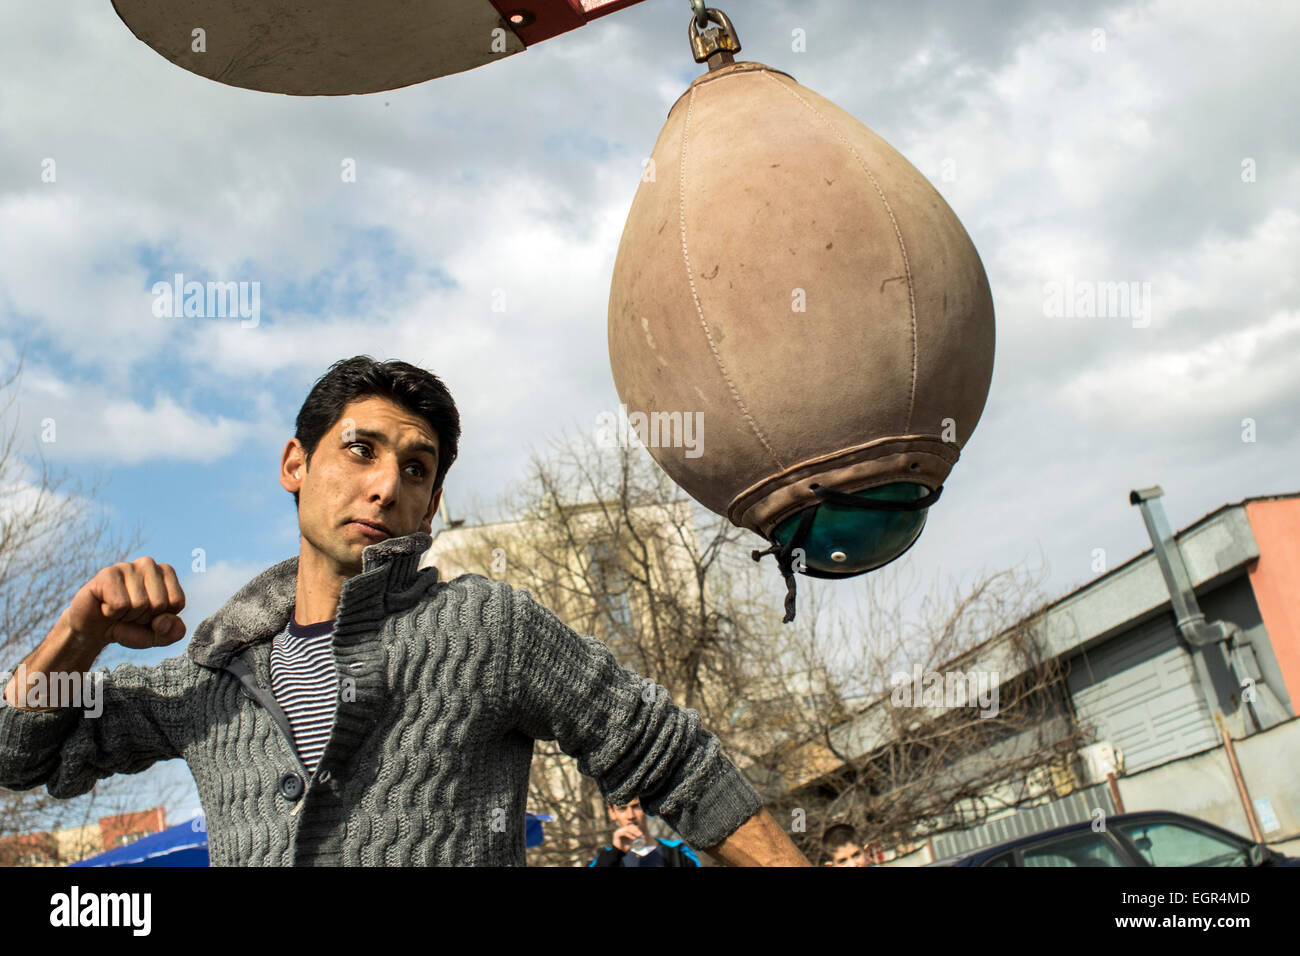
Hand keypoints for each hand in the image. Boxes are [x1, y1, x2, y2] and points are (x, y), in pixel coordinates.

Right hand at [65, 557, 186, 650]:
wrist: (93, 629)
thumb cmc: (129, 626)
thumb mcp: (156, 636)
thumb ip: (172, 632)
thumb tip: (165, 622)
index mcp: (166, 573)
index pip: (177, 602)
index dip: (161, 617)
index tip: (148, 614)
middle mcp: (148, 564)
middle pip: (159, 603)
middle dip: (143, 617)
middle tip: (129, 612)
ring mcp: (127, 566)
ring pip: (139, 604)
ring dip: (127, 616)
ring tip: (117, 609)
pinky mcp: (106, 574)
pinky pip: (120, 604)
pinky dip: (112, 613)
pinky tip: (105, 605)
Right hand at [612, 825, 643, 851]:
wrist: (619, 852)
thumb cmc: (625, 847)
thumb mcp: (632, 842)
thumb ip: (636, 838)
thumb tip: (643, 836)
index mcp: (624, 830)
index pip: (631, 826)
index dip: (637, 829)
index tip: (641, 833)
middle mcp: (621, 829)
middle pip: (630, 827)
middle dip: (636, 830)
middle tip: (640, 834)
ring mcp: (618, 831)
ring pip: (627, 829)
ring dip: (634, 832)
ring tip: (638, 836)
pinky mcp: (616, 834)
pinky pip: (624, 833)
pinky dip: (630, 835)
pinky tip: (633, 838)